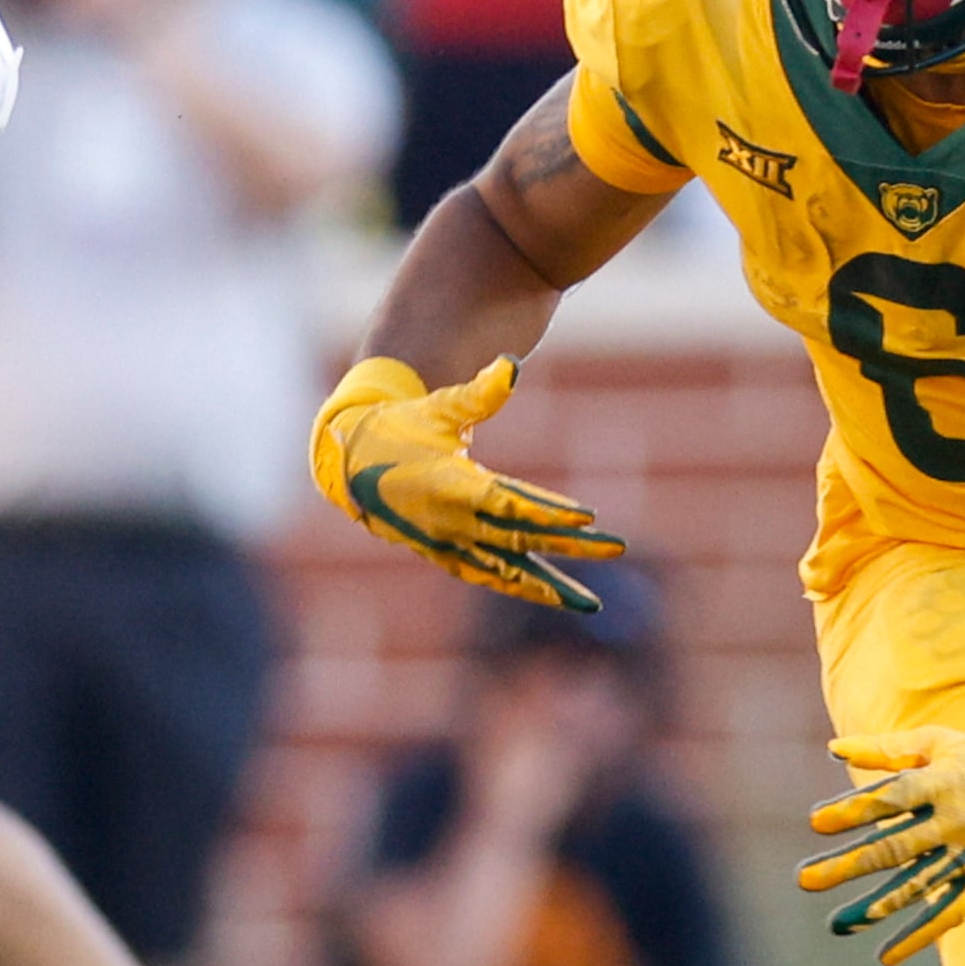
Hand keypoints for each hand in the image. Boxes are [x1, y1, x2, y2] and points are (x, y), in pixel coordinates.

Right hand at [309, 355, 622, 607]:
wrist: (347, 464)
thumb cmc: (397, 428)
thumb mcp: (437, 408)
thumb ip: (479, 392)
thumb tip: (512, 363)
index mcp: (452, 486)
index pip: (513, 505)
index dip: (551, 513)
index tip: (589, 518)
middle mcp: (452, 523)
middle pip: (523, 541)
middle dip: (572, 546)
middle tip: (617, 547)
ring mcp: (447, 544)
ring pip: (507, 572)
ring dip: (550, 585)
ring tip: (589, 602)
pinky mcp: (442, 554)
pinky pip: (486, 576)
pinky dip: (517, 586)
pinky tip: (547, 593)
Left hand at [800, 676, 964, 965]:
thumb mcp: (936, 742)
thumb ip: (884, 749)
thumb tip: (832, 747)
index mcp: (942, 782)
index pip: (891, 798)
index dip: (853, 810)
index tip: (815, 823)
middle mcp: (956, 822)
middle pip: (895, 848)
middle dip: (849, 866)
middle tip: (805, 879)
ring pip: (917, 886)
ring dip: (874, 907)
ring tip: (836, 922)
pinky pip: (948, 913)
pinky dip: (918, 935)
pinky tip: (885, 953)